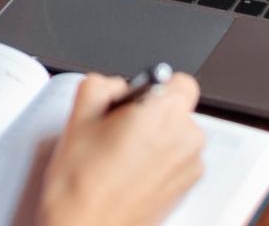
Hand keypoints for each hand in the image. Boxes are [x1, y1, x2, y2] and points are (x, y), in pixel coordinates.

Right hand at [35, 74, 204, 225]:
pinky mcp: (186, 189)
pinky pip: (176, 160)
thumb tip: (113, 85)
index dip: (151, 87)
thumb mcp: (77, 116)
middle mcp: (186, 139)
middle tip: (116, 129)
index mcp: (163, 114)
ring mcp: (190, 167)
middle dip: (149, 113)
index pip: (178, 80)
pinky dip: (157, 161)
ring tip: (118, 156)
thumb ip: (100, 84)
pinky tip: (128, 173)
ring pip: (175, 135)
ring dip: (154, 138)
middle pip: (175, 108)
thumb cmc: (83, 185)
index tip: (131, 101)